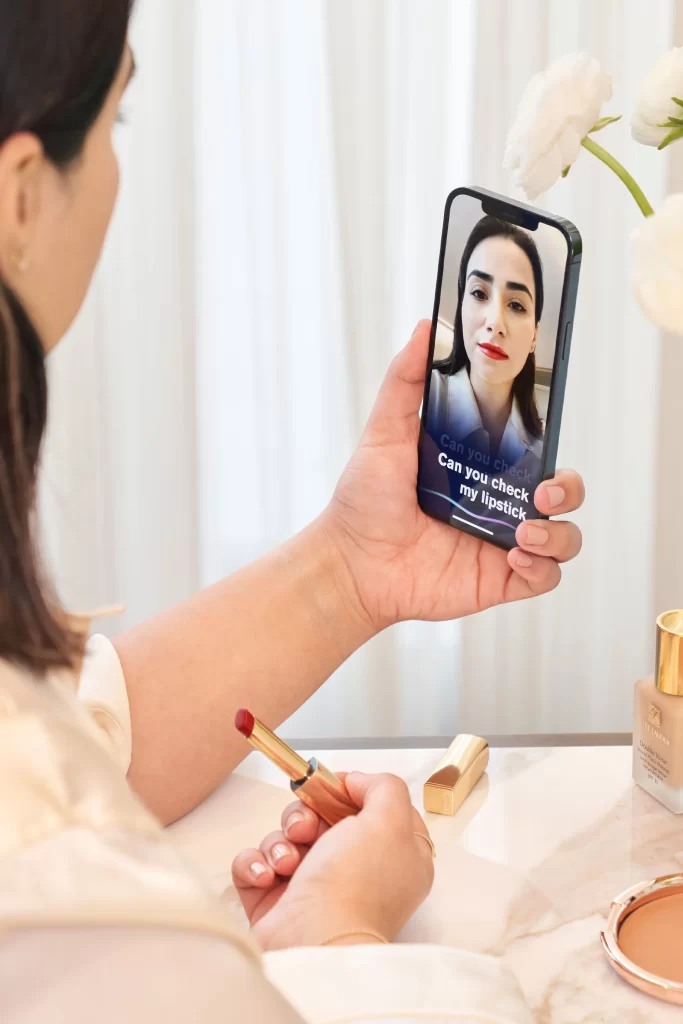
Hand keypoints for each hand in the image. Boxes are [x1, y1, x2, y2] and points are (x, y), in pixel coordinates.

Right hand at [231, 772, 433, 950]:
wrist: (313, 943)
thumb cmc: (355, 885)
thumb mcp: (389, 822)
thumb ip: (384, 787)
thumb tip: (357, 782)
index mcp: (391, 855)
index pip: (371, 809)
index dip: (351, 792)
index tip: (334, 789)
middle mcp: (354, 870)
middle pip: (321, 817)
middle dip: (304, 815)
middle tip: (304, 829)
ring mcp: (313, 887)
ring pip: (286, 837)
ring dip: (280, 842)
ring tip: (287, 864)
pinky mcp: (276, 901)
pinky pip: (256, 862)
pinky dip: (255, 864)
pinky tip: (267, 877)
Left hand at [324, 320, 583, 630]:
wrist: (350, 561)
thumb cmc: (364, 499)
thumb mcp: (384, 431)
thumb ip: (405, 381)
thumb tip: (425, 328)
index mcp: (481, 469)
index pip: (536, 452)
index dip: (552, 445)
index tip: (550, 436)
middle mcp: (498, 504)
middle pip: (563, 494)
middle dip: (568, 489)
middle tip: (543, 491)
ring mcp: (501, 543)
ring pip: (565, 538)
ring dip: (559, 532)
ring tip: (524, 530)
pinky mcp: (498, 580)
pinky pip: (545, 576)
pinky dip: (542, 566)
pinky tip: (515, 554)